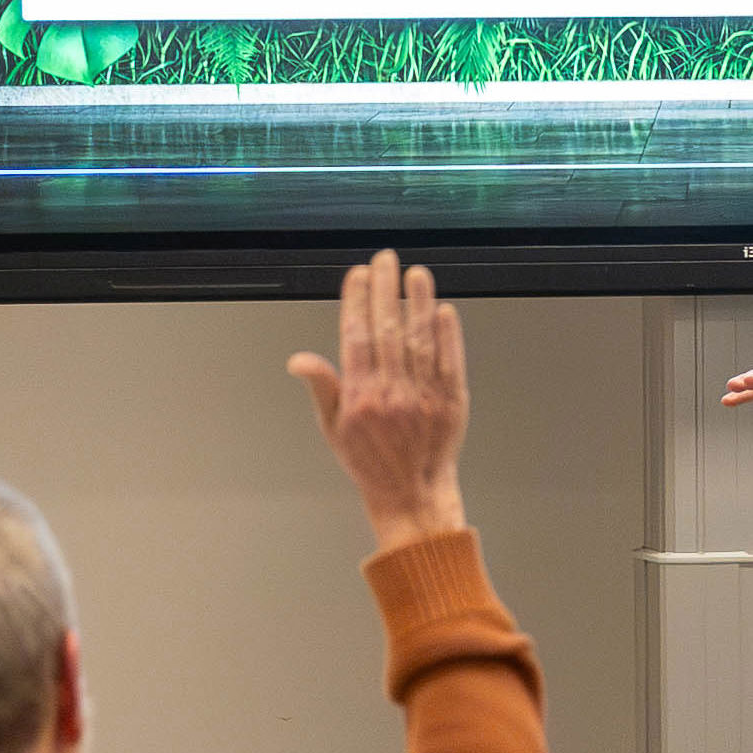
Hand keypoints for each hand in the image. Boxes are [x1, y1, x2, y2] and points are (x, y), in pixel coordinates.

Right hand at [289, 251, 471, 549]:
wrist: (412, 493)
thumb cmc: (369, 460)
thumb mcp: (333, 428)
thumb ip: (322, 387)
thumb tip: (299, 358)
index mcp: (360, 396)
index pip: (357, 336)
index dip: (357, 301)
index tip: (358, 274)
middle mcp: (392, 393)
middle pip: (388, 329)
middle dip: (386, 289)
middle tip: (385, 259)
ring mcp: (425, 396)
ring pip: (421, 339)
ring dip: (419, 302)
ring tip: (416, 273)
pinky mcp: (453, 400)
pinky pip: (450, 361)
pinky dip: (448, 334)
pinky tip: (442, 309)